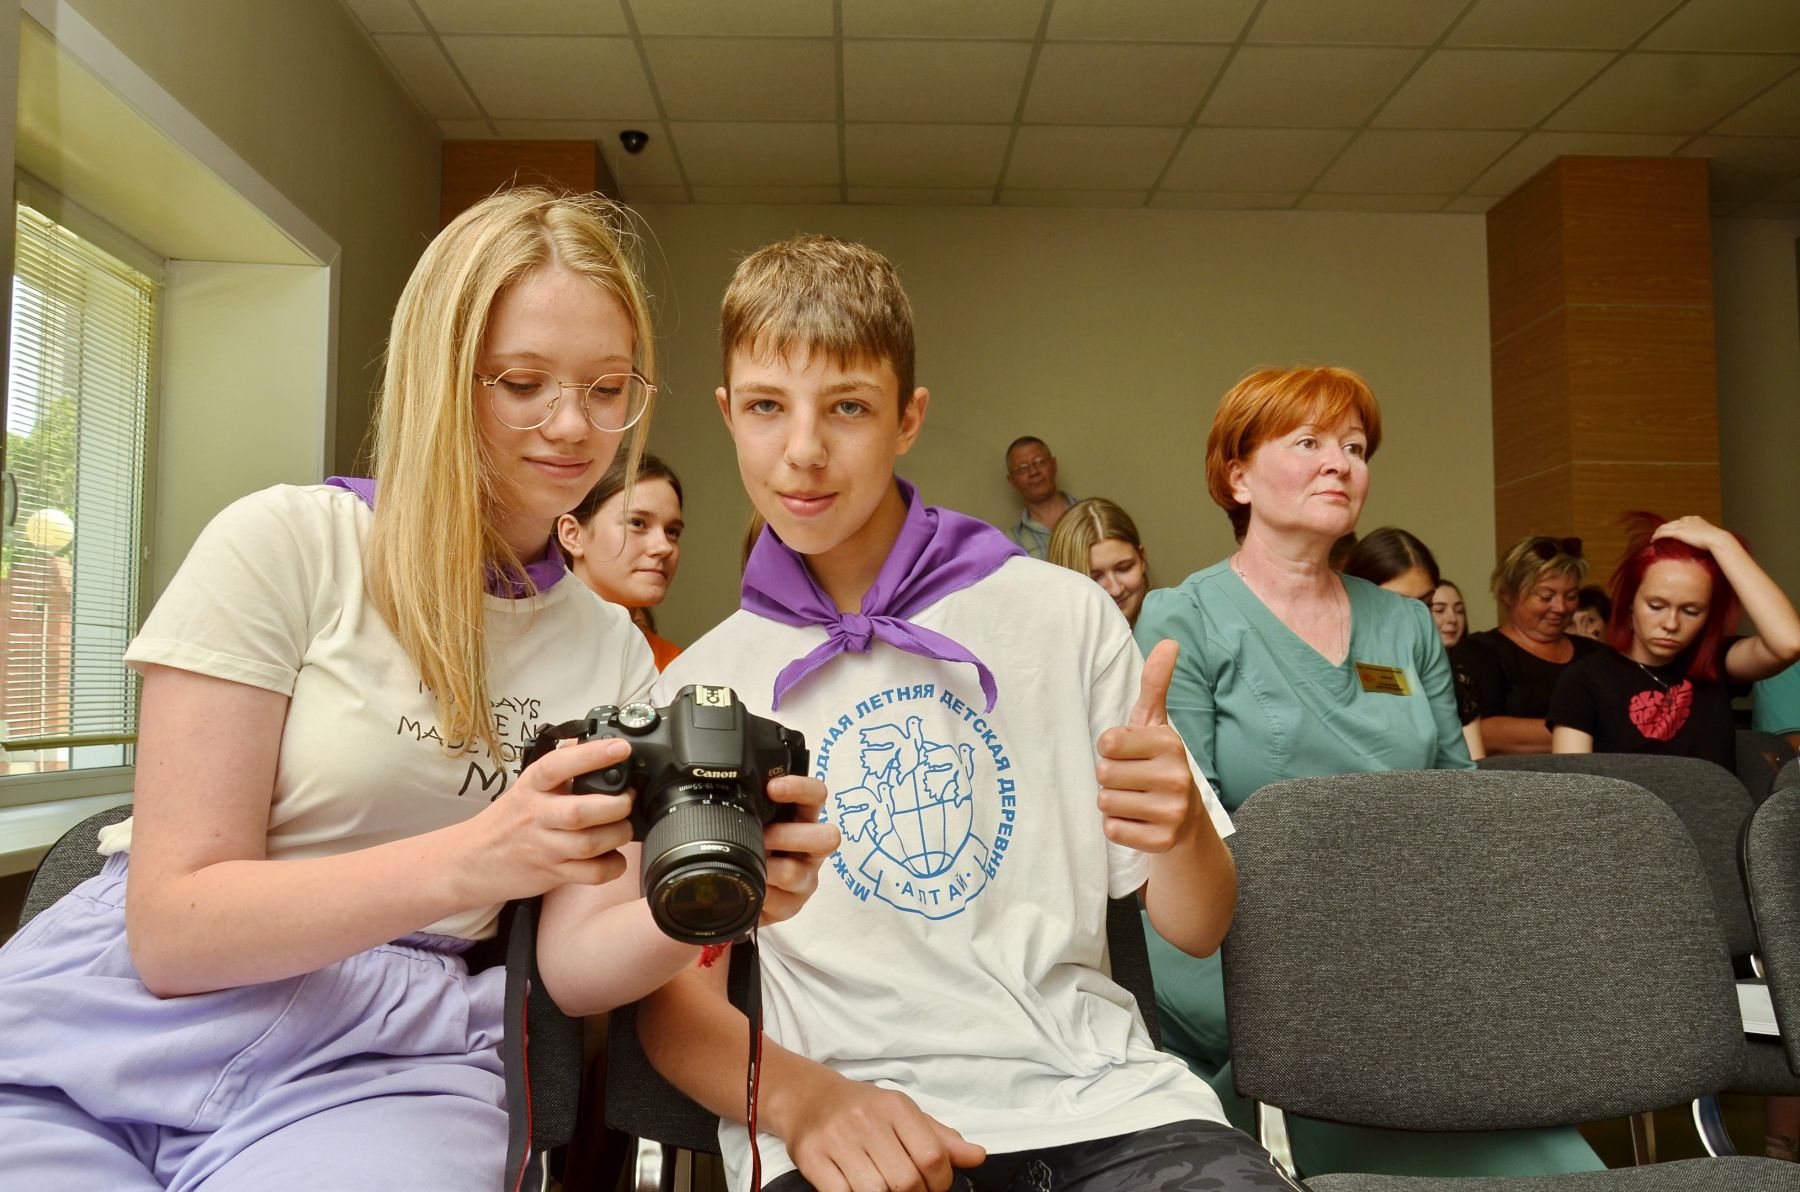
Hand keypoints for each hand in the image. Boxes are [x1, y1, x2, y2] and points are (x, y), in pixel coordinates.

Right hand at [451, 736, 636, 906]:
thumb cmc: (508, 820)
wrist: (471, 860)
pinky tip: (614, 856)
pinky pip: (591, 874)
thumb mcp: (527, 786)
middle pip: (580, 812)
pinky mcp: (553, 874)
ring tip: (624, 827)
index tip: (621, 748)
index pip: (558, 765)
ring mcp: (545, 847)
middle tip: (628, 799)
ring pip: (590, 844)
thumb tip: (590, 737)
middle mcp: (537, 815)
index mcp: (532, 787)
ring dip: (618, 835)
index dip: (592, 755)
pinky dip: (612, 866)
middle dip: (616, 805)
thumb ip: (559, 765)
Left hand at [760, 774, 840, 925]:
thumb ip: (750, 806)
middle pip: (827, 837)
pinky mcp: (794, 905)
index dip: (799, 789)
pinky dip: (759, 894)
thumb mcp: (754, 822)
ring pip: (795, 872)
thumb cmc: (755, 847)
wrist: (746, 888)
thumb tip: (714, 782)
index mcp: (802, 819)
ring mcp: (806, 877)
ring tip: (748, 865)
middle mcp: (811, 847)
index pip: (816, 796)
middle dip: (788, 836)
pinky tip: (749, 887)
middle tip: (762, 837)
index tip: (773, 788)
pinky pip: (779, 901)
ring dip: (767, 868)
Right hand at [782, 1072, 985, 1191]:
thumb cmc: (863, 1110)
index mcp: (896, 1107)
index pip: (933, 1156)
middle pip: (906, 1181)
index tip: (933, 1187)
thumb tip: (978, 1156)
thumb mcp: (904, 1115)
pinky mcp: (811, 1156)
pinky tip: (857, 1191)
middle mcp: (867, 1119)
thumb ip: (941, 1139)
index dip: (940, 1183)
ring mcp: (837, 1138)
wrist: (808, 1097)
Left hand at [1095, 640, 1201, 852]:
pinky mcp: (1162, 842)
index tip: (1129, 753)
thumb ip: (1155, 684)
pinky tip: (1138, 821)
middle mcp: (1177, 777)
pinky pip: (1112, 830)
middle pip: (1103, 774)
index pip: (1107, 743)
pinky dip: (1118, 827)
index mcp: (1170, 743)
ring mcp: (1172, 812)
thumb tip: (1169, 642)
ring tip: (1135, 799)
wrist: (1185, 820)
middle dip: (1110, 777)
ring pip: (1105, 802)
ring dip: (1113, 802)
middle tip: (1133, 780)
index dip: (1110, 749)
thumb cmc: (1158, 763)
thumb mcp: (1155, 724)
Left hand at [1651, 515, 1732, 553]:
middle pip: (1670, 523)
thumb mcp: (1709, 535)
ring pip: (1664, 527)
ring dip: (1657, 533)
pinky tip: (1653, 540)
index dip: (1672, 526)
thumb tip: (1703, 543)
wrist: (1717, 539)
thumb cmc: (1717, 541)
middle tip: (1657, 535)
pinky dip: (1657, 536)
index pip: (1679, 521)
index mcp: (1695, 519)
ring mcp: (1682, 526)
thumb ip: (1703, 536)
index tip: (1669, 531)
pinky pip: (1664, 533)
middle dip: (1663, 529)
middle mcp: (1687, 520)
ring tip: (1653, 538)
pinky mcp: (1679, 532)